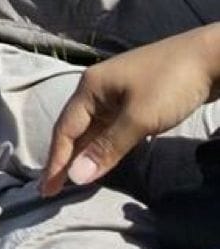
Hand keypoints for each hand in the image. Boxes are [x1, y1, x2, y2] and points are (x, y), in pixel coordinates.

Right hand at [40, 25, 219, 197]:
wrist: (207, 58)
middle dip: (64, 158)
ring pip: (92, 128)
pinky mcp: (133, 100)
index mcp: (90, 87)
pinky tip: (101, 158)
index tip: (45, 190)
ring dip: (82, 152)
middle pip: (74, 128)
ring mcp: (116, 93)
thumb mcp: (138, 118)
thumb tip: (75, 176)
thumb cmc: (169, 84)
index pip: (65, 129)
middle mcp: (97, 88)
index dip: (55, 160)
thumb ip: (107, 148)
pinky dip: (101, 145)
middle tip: (53, 189)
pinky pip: (109, 127)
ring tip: (72, 179)